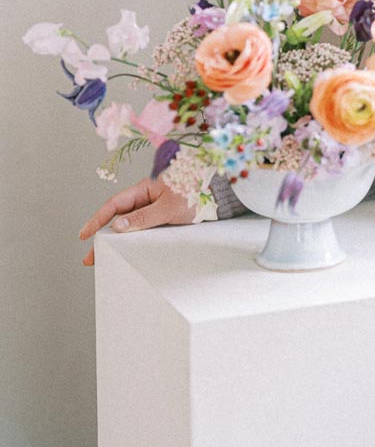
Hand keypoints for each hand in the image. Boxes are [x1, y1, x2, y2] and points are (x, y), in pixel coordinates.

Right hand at [78, 175, 196, 266]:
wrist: (218, 194)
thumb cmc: (196, 193)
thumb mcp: (168, 207)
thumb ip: (143, 217)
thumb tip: (118, 226)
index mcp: (143, 189)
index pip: (114, 205)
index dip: (97, 219)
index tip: (84, 235)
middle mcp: (146, 197)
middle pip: (118, 217)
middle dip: (102, 237)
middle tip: (90, 258)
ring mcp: (153, 207)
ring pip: (129, 224)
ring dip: (117, 240)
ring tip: (105, 258)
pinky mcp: (162, 217)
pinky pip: (143, 228)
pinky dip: (133, 239)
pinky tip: (127, 251)